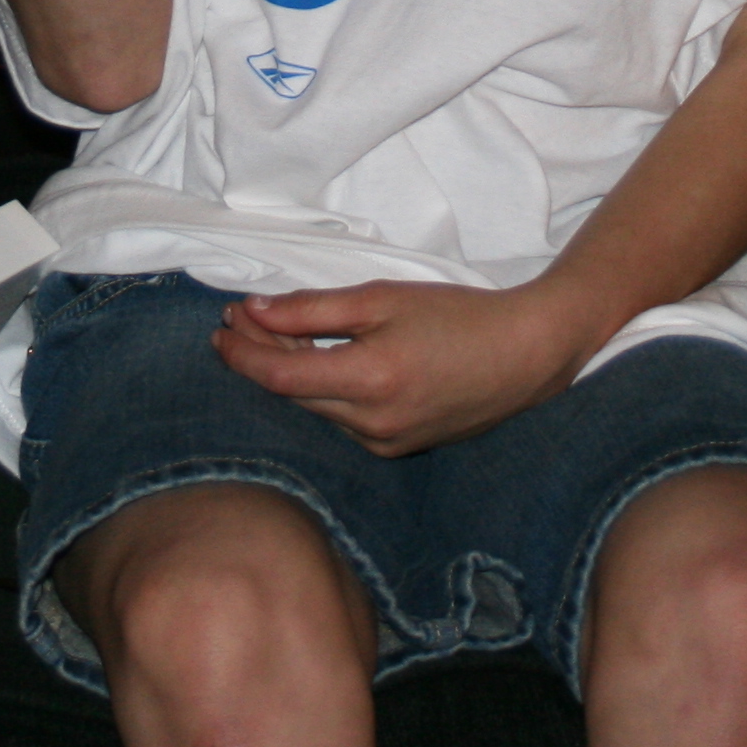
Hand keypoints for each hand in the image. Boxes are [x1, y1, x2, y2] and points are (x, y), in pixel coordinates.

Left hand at [211, 280, 597, 456]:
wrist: (525, 354)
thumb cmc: (458, 315)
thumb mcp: (383, 298)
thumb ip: (312, 308)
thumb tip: (253, 312)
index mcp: (369, 381)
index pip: (279, 378)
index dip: (242, 354)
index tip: (221, 327)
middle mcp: (373, 425)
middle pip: (292, 396)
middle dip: (259, 357)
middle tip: (239, 320)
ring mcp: (386, 443)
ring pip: (316, 411)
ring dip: (290, 375)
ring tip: (272, 334)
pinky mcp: (398, 449)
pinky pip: (343, 421)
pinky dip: (323, 392)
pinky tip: (317, 363)